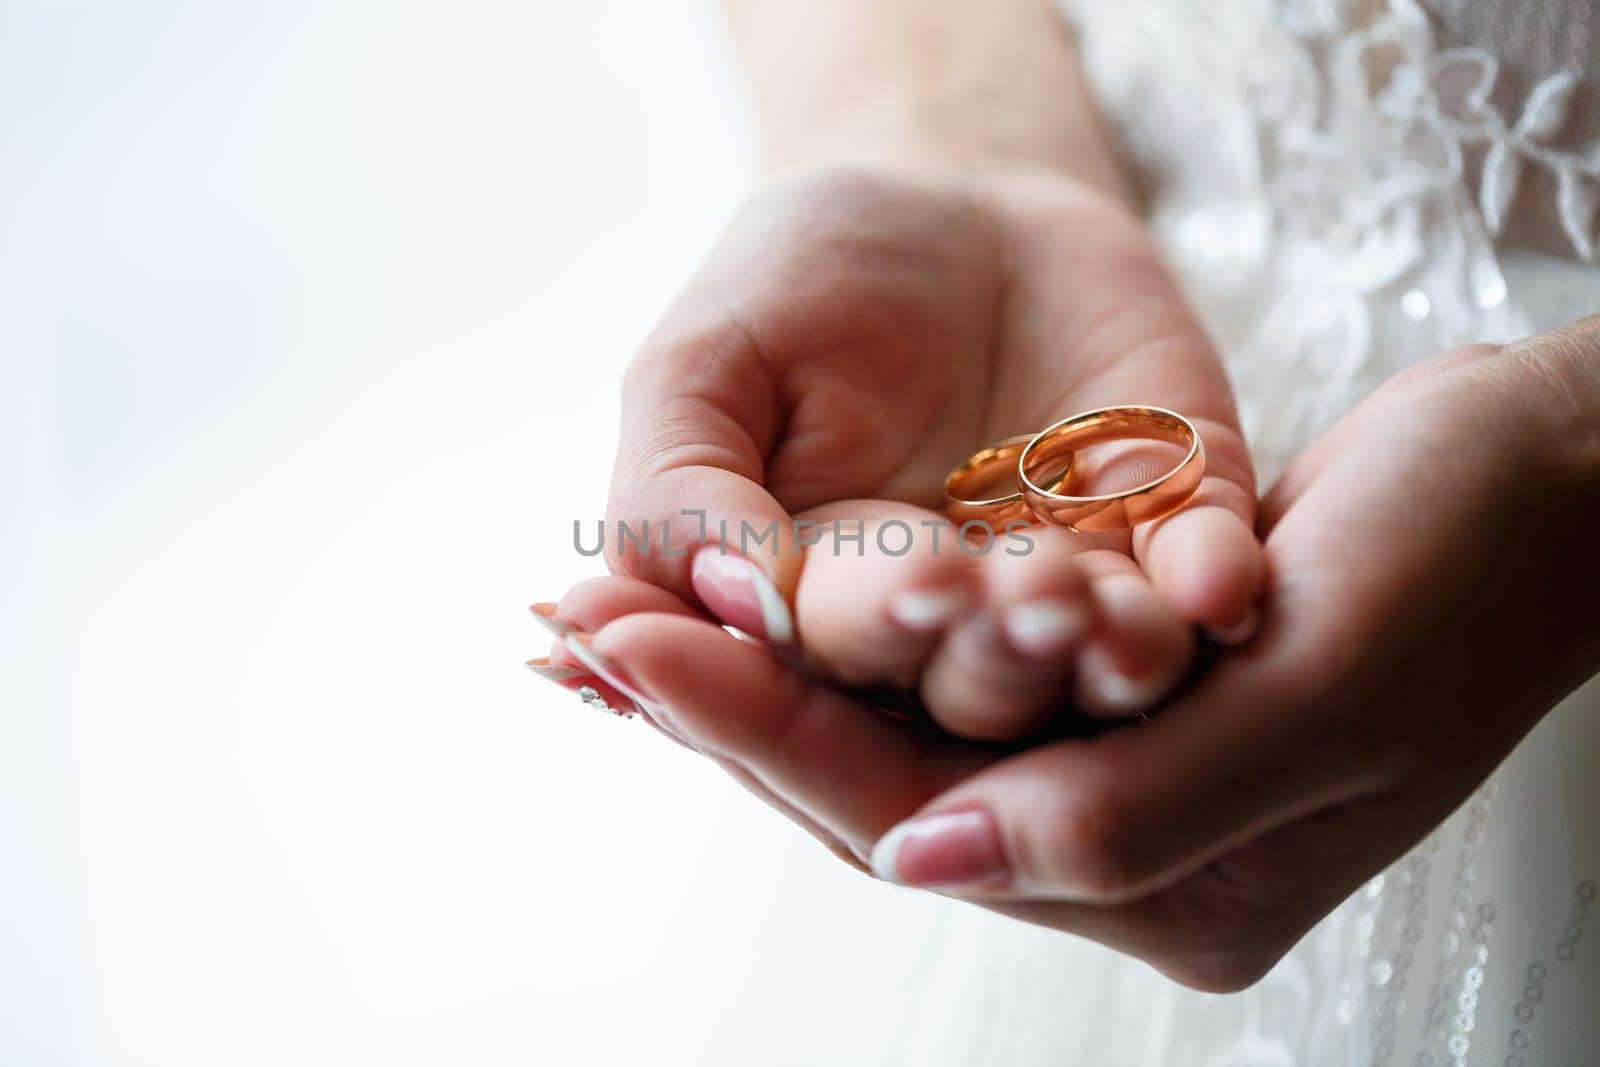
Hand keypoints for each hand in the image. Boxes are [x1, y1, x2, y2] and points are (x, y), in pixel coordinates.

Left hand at [540, 322, 1599, 989]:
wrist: (1538, 488)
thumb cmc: (1460, 562)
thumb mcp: (1320, 685)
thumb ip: (1130, 805)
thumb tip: (921, 861)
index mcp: (1176, 887)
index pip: (916, 823)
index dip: (763, 736)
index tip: (634, 650)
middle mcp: (1127, 856)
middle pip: (875, 792)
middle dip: (727, 711)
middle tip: (588, 628)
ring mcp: (1111, 785)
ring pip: (890, 739)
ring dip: (760, 675)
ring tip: (628, 612)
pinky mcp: (1103, 708)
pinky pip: (936, 684)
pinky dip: (837, 642)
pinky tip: (749, 597)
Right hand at [606, 163, 1263, 733]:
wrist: (946, 210)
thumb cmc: (800, 286)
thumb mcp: (702, 362)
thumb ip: (680, 487)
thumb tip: (722, 600)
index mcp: (821, 610)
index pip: (831, 657)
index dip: (865, 627)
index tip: (903, 582)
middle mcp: (952, 630)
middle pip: (974, 683)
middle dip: (995, 647)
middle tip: (1019, 597)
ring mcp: (1074, 582)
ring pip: (1098, 656)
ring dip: (1112, 646)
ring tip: (1117, 618)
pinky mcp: (1178, 523)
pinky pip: (1206, 572)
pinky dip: (1215, 579)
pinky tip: (1218, 583)